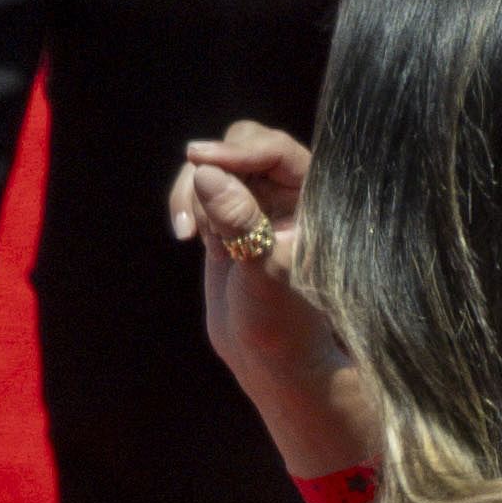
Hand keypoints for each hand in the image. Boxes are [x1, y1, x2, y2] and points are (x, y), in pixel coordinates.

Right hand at [164, 119, 352, 429]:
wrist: (268, 356)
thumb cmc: (281, 318)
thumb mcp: (261, 268)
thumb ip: (238, 219)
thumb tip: (205, 171)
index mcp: (314, 198)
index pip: (277, 150)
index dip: (238, 150)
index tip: (198, 157)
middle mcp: (290, 193)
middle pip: (243, 146)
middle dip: (212, 170)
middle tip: (191, 196)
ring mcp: (259, 203)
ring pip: (215, 166)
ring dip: (194, 192)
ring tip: (190, 234)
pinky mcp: (231, 216)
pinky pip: (200, 188)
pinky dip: (187, 204)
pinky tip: (189, 236)